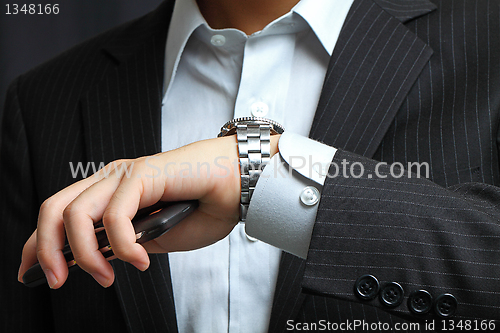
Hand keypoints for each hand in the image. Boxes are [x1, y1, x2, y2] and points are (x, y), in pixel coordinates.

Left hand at [18, 135, 277, 288]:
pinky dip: (123, 244)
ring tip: (108, 275)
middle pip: (55, 209)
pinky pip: (116, 215)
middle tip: (57, 280)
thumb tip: (102, 256)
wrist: (238, 186)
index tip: (31, 270)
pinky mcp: (143, 174)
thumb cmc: (204, 207)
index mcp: (112, 192)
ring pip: (76, 213)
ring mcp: (126, 174)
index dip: (39, 242)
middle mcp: (113, 179)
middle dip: (45, 249)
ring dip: (85, 254)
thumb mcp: (157, 239)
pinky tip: (139, 260)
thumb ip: (128, 243)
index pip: (61, 213)